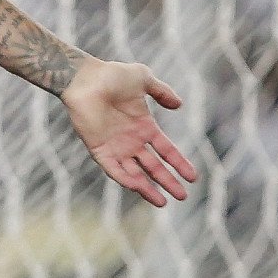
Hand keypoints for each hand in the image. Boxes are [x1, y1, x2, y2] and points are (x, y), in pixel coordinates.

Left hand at [61, 58, 198, 205]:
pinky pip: (113, 168)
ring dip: (147, 188)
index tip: (193, 177)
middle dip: (167, 181)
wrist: (83, 77)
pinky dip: (124, 178)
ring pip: (134, 172)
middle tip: (182, 196)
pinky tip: (138, 188)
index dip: (179, 163)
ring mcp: (115, 145)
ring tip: (162, 202)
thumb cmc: (110, 75)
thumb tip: (179, 104)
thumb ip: (162, 91)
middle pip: (152, 165)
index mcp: (143, 126)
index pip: (165, 150)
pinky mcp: (98, 148)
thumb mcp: (143, 78)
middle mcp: (130, 139)